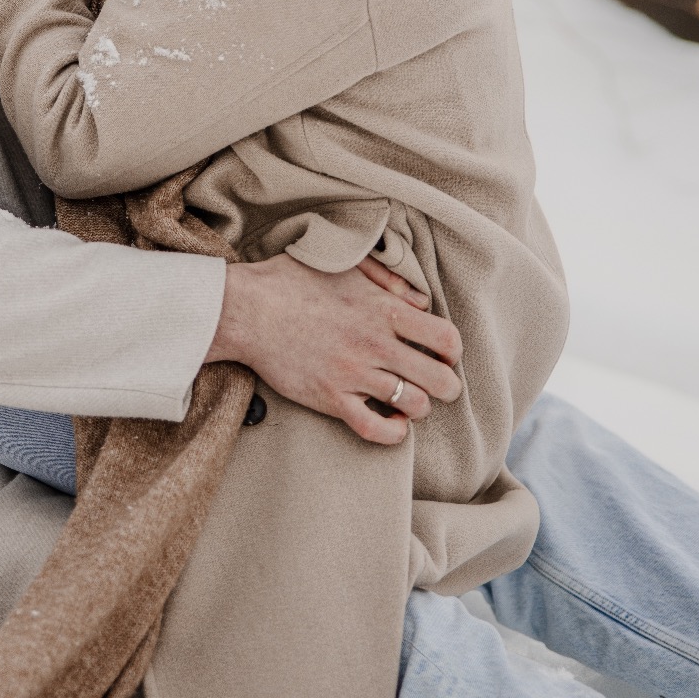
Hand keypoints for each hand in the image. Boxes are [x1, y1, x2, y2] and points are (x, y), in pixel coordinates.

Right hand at [208, 253, 461, 444]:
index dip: (452, 350)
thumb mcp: (345, 264)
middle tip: (437, 384)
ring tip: (410, 401)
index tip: (442, 353)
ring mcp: (353, 375)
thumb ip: (388, 278)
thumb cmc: (292, 282)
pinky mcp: (330, 398)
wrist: (245, 310)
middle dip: (447, 385)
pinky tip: (394, 424)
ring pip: (414, 406)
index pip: (446, 339)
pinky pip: (375, 429)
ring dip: (420, 406)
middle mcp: (375, 344)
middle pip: (440, 379)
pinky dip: (394, 432)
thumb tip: (420, 301)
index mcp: (383, 310)